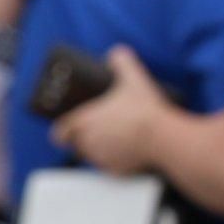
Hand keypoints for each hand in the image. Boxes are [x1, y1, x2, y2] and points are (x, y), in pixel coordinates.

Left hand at [49, 45, 167, 173]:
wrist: (164, 138)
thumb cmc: (145, 111)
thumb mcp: (134, 79)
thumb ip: (123, 62)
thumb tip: (117, 52)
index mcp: (84, 122)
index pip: (59, 132)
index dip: (62, 130)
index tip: (69, 127)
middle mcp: (87, 143)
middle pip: (77, 144)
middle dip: (86, 137)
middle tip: (103, 128)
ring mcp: (101, 159)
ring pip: (93, 156)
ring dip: (101, 149)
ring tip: (118, 139)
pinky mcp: (116, 171)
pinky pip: (112, 167)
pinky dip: (118, 161)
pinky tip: (131, 152)